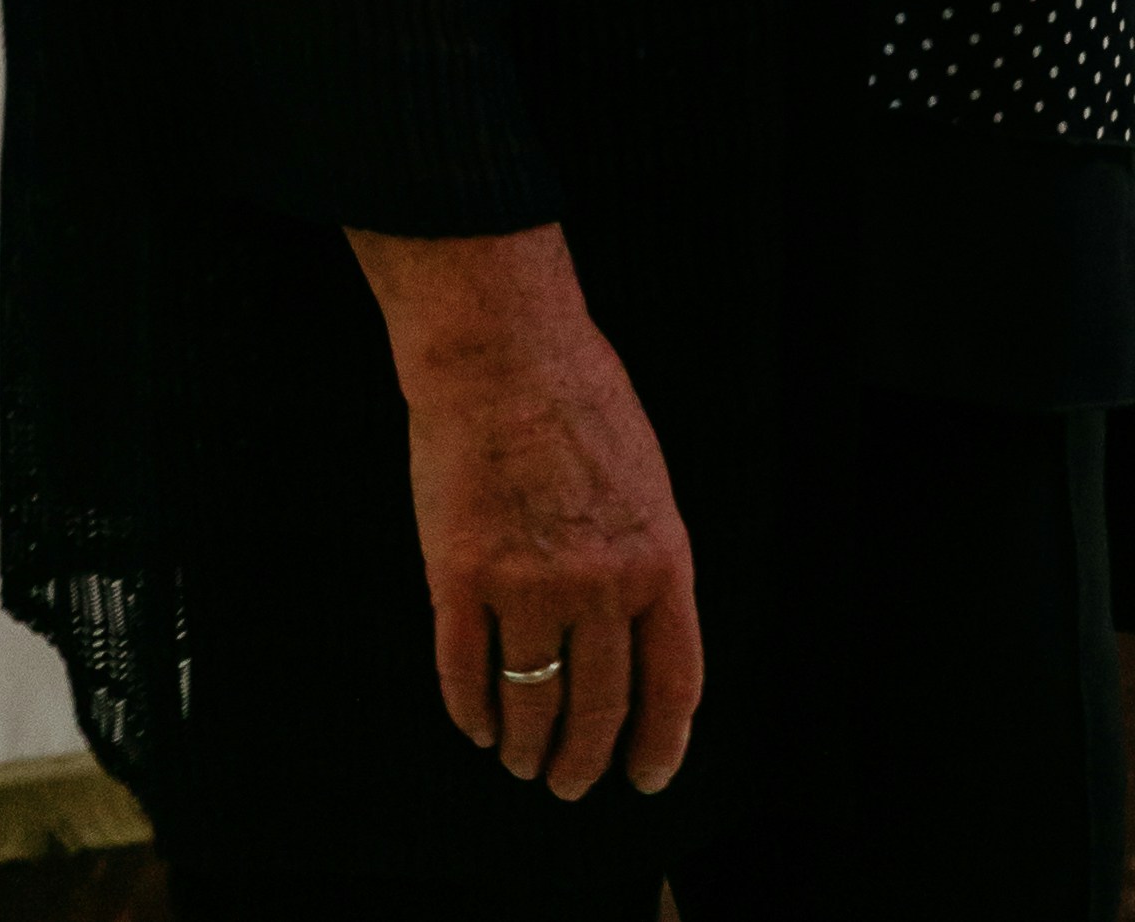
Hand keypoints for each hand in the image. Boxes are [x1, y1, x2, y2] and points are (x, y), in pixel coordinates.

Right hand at [348, 225, 701, 799]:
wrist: (503, 351)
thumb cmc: (580, 403)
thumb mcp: (647, 481)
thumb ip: (647, 562)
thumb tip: (641, 641)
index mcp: (661, 555)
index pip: (674, 681)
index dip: (661, 742)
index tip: (646, 775)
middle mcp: (601, 582)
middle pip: (599, 709)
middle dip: (585, 762)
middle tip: (571, 783)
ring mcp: (527, 584)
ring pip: (531, 706)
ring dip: (529, 748)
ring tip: (525, 762)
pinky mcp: (459, 580)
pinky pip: (465, 677)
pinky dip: (473, 715)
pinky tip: (480, 728)